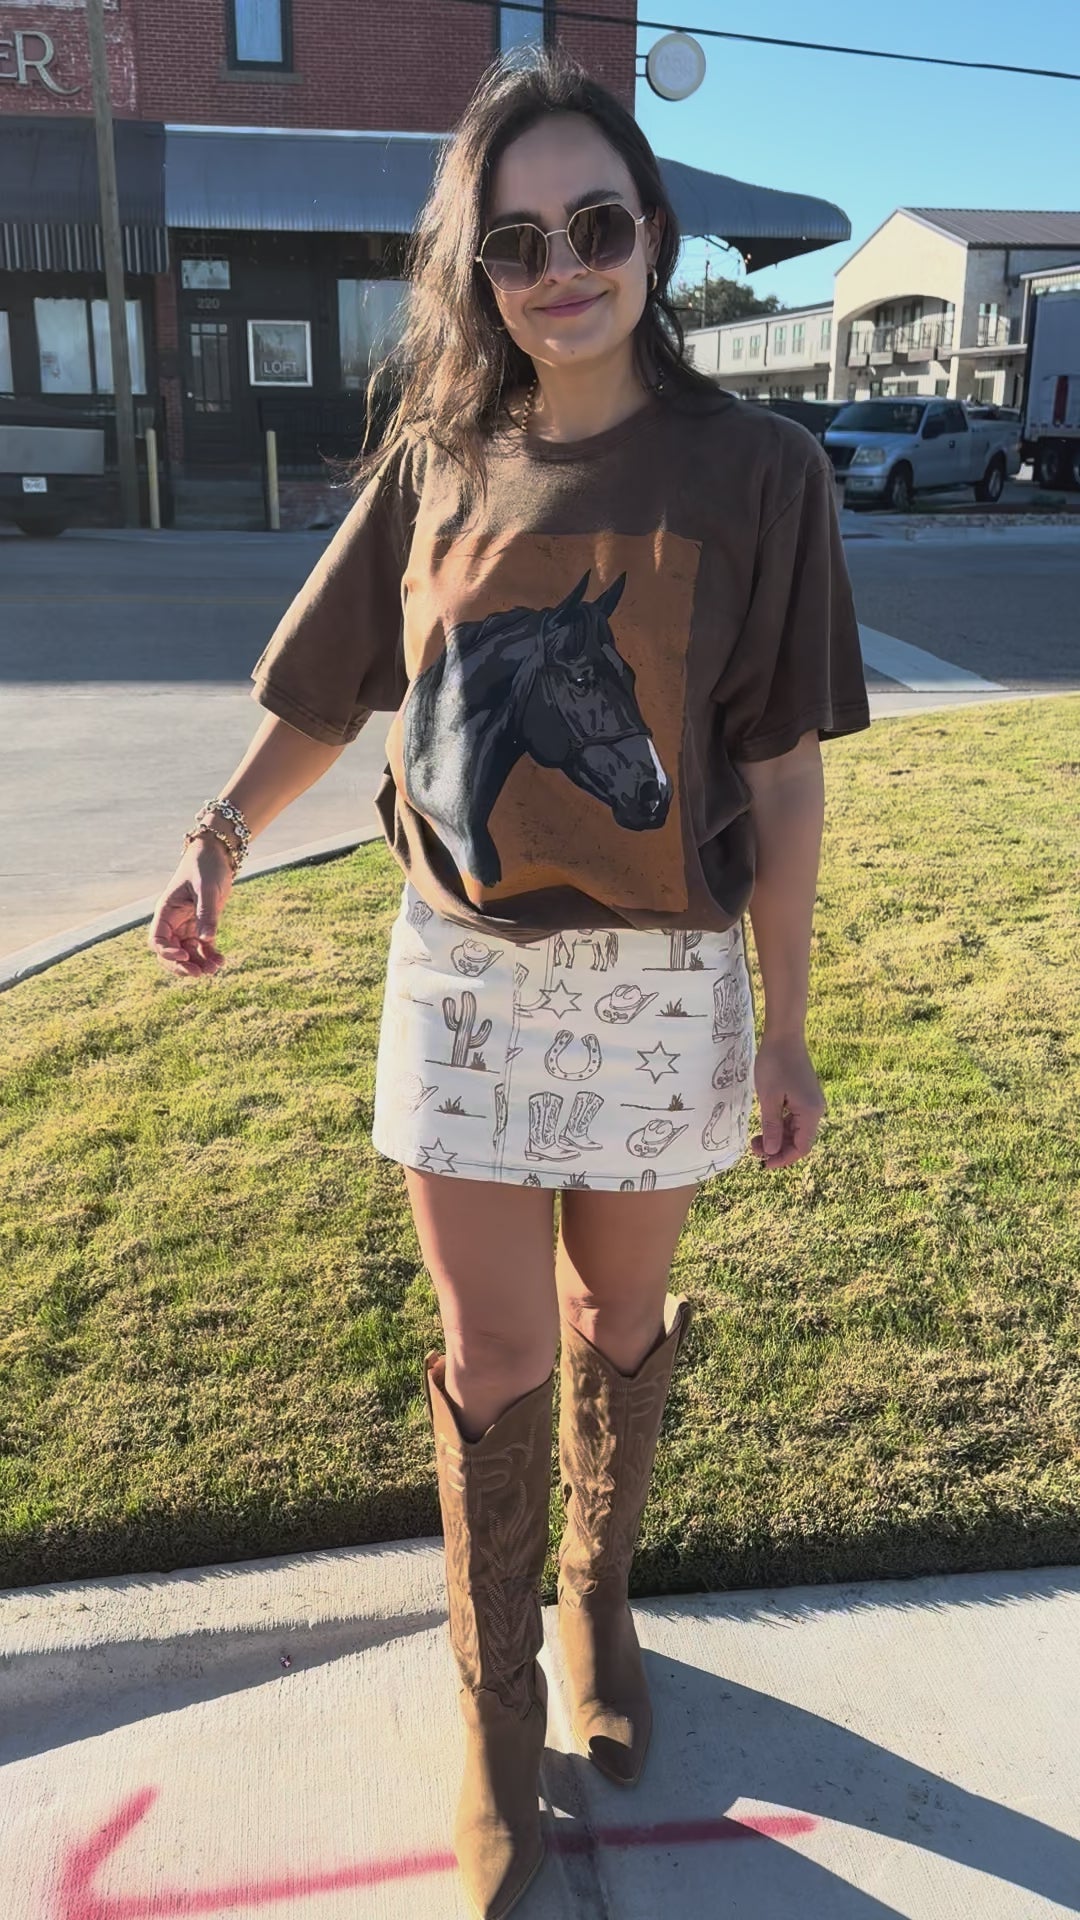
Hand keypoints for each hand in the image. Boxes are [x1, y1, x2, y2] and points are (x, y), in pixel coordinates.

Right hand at [147, 841, 232, 979]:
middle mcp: (173, 922)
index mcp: (166, 911)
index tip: (185, 954)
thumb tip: (207, 940)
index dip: (167, 953)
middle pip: (169, 952)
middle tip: (199, 973)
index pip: (157, 940)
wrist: (217, 855)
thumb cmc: (206, 866)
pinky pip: (202, 948)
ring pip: (186, 953)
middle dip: (181, 965)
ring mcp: (186, 925)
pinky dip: (209, 957)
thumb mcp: (207, 889)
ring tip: (215, 969)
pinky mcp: (201, 926)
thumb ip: (206, 913)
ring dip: (198, 964)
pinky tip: (221, 961)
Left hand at [749, 1032, 826, 1169]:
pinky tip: (765, 1126)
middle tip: (754, 1149)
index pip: (802, 1147)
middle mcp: (815, 1109)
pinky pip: (794, 1118)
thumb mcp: (769, 1098)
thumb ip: (771, 1126)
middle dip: (778, 1148)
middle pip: (800, 1140)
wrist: (784, 1035)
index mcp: (810, 1112)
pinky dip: (780, 1125)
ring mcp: (810, 1102)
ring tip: (755, 1139)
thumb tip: (772, 1151)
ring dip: (777, 1138)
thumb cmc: (774, 1064)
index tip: (764, 1163)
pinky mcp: (803, 1095)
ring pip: (796, 1130)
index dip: (783, 1158)